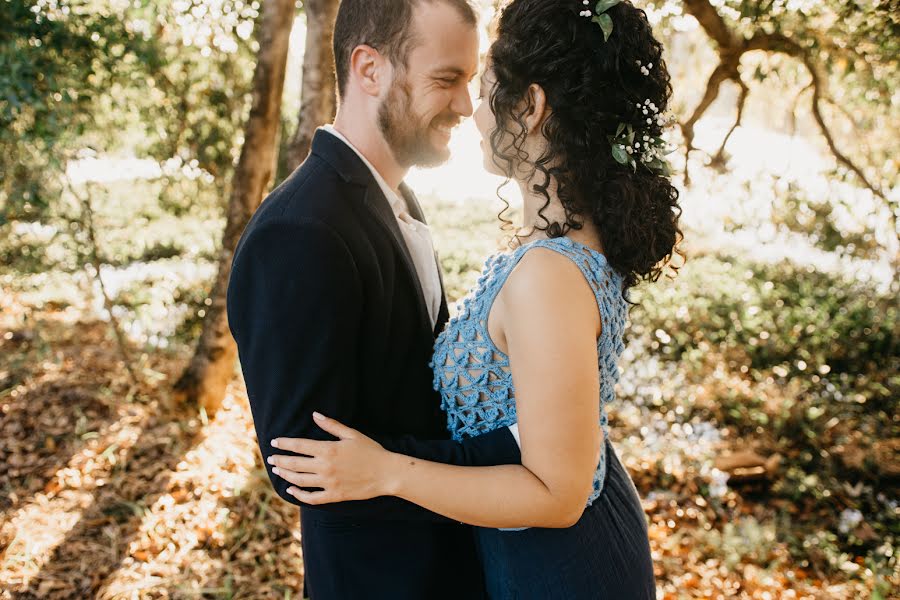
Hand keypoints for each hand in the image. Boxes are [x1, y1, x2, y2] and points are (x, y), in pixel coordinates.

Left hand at [268, 412, 394, 503]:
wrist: (387, 473)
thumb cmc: (371, 451)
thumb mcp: (352, 434)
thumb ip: (332, 425)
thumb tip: (315, 415)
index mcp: (328, 450)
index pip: (299, 446)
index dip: (284, 444)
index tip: (274, 442)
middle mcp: (325, 467)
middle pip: (294, 464)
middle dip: (279, 460)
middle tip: (271, 459)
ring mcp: (328, 483)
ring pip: (299, 480)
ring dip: (285, 475)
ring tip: (278, 471)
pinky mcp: (334, 496)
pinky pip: (311, 498)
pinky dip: (298, 494)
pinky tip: (291, 489)